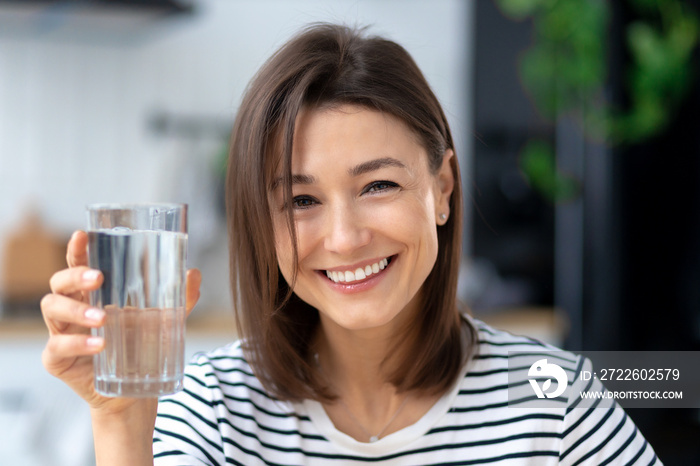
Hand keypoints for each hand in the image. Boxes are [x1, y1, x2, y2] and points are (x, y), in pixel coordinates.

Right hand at [40, 230, 201, 414]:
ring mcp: (60, 333)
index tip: (82, 235)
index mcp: (92, 294)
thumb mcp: (163, 321)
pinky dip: (78, 344)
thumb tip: (194, 273)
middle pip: (58, 283)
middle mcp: (71, 309)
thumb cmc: (141, 348)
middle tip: (98, 277)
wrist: (134, 393)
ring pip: (52, 309)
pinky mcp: (56, 360)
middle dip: (74, 276)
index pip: (78, 265)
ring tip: (102, 318)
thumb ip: (179, 298)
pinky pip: (58, 347)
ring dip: (76, 310)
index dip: (77, 250)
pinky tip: (99, 345)